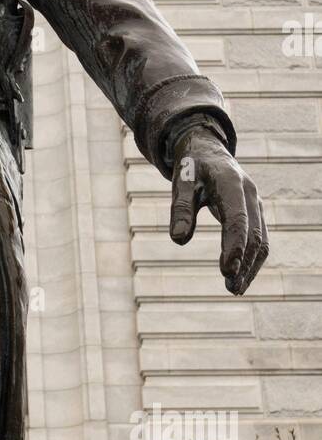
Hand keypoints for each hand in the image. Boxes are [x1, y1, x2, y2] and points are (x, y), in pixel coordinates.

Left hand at [169, 129, 267, 295]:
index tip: (227, 271)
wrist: (208, 150)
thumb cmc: (192, 167)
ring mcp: (256, 203)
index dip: (234, 246)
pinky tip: (240, 275)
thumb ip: (180, 209)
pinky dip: (252, 259)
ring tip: (235, 288)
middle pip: (254, 234)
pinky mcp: (256, 211)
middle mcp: (250, 193)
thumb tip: (178, 240)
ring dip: (251, 266)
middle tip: (231, 288)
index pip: (237, 220)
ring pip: (261, 239)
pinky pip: (259, 238)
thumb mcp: (181, 182)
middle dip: (245, 263)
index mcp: (231, 183)